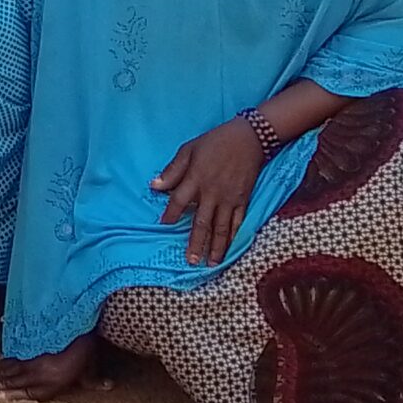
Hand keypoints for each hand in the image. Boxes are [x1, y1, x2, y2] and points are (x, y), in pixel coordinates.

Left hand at [154, 117, 267, 265]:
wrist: (248, 139)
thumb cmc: (214, 142)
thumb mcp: (189, 149)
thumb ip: (173, 170)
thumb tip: (155, 185)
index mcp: (196, 179)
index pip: (179, 201)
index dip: (170, 214)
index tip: (164, 225)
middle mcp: (212, 193)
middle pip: (202, 222)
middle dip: (196, 243)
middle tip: (191, 260)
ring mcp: (230, 199)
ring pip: (222, 228)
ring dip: (216, 247)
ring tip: (211, 263)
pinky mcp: (243, 200)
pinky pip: (238, 222)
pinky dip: (234, 236)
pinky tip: (230, 248)